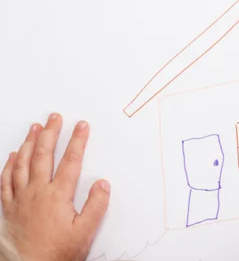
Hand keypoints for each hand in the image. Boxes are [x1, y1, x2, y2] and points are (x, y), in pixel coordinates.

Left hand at [1, 113, 110, 260]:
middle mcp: (37, 192)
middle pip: (44, 155)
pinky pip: (6, 180)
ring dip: (30, 143)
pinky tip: (13, 155)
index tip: (82, 125)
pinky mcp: (10, 207)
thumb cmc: (56, 252)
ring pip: (23, 163)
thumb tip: (102, 184)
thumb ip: (96, 206)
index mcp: (57, 195)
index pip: (70, 161)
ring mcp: (21, 198)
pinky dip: (9, 165)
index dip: (78, 141)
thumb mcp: (84, 231)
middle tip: (55, 117)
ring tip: (35, 128)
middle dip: (51, 133)